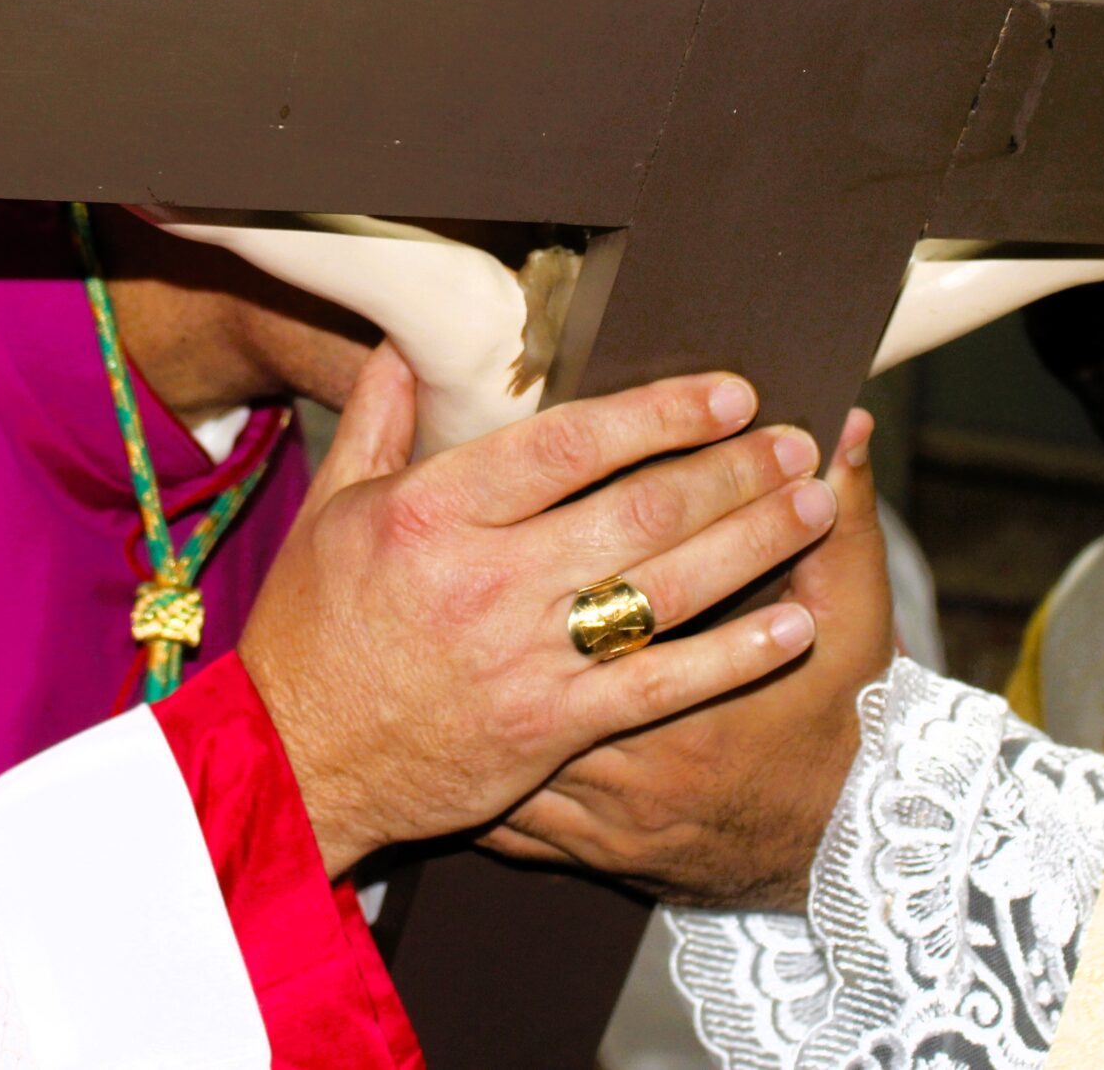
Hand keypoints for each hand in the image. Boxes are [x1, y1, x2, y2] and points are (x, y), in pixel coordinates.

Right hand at [239, 344, 838, 876]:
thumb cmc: (308, 632)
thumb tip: (404, 339)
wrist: (288, 763)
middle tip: (795, 440)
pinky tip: (793, 623)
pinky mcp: (549, 730)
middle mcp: (485, 580)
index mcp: (432, 513)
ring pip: (664, 588)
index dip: (660, 411)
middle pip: (639, 509)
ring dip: (752, 539)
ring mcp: (524, 659)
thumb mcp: (330, 510)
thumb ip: (378, 418)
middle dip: (731, 469)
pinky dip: (735, 654)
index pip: (571, 442)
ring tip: (815, 501)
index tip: (727, 390)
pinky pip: (662, 685)